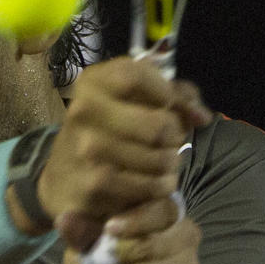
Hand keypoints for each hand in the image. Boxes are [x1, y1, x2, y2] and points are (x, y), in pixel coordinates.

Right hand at [37, 57, 210, 246]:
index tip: (170, 106)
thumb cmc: (108, 131)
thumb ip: (174, 95)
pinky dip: (159, 187)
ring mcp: (87, 148)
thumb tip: (201, 115)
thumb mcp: (133, 101)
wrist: (63, 178)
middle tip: (169, 142)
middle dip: (174, 137)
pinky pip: (148, 186)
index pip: (138, 76)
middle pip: (158, 124)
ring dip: (170, 165)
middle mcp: (84, 110)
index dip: (166, 92)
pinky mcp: (93, 184)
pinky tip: (153, 184)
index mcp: (93, 82)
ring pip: (158, 158)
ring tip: (162, 164)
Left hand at [64, 195, 200, 263]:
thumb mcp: (92, 241)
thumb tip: (65, 221)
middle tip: (85, 262)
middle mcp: (185, 240)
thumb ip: (82, 231)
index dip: (136, 220)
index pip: (162, 211)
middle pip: (151, 246)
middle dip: (112, 256)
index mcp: (169, 214)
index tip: (108, 228)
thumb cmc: (110, 259)